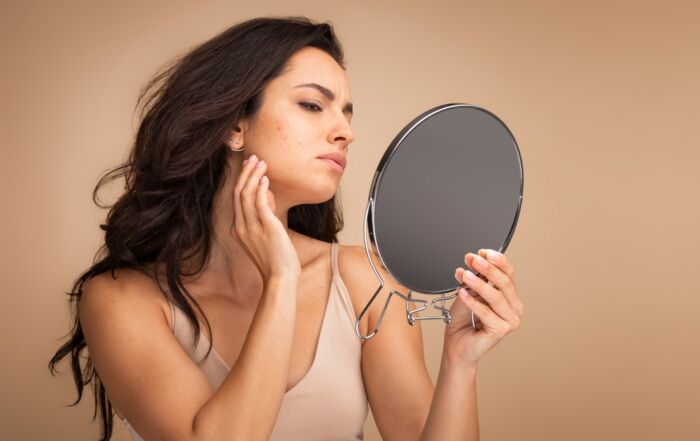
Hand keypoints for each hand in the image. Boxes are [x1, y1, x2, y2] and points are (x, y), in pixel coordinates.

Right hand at [231, 154, 300, 280]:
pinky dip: (261, 189)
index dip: (242, 180)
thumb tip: (268, 194)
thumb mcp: (268, 233)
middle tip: (254, 158)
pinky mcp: (266, 228)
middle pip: (239, 193)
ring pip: (247, 195)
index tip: (249, 166)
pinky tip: (265, 178)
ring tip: (262, 163)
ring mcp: (252, 228)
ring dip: (254, 176)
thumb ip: (266, 213)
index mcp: (239, 229)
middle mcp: (241, 227)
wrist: (280, 278)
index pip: (237, 198)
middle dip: (246, 173)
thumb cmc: (277, 259)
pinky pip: (259, 203)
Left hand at [443, 249, 523, 366]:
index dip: (497, 261)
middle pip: (505, 283)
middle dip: (488, 269)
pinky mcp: (501, 331)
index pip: (508, 274)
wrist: (456, 345)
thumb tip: (476, 259)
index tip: (482, 252)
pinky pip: (486, 312)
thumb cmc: (464, 320)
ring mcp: (510, 321)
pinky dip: (473, 301)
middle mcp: (514, 308)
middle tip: (473, 260)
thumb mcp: (469, 292)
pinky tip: (462, 293)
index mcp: (510, 297)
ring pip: (496, 297)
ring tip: (464, 275)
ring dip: (479, 283)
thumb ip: (475, 278)